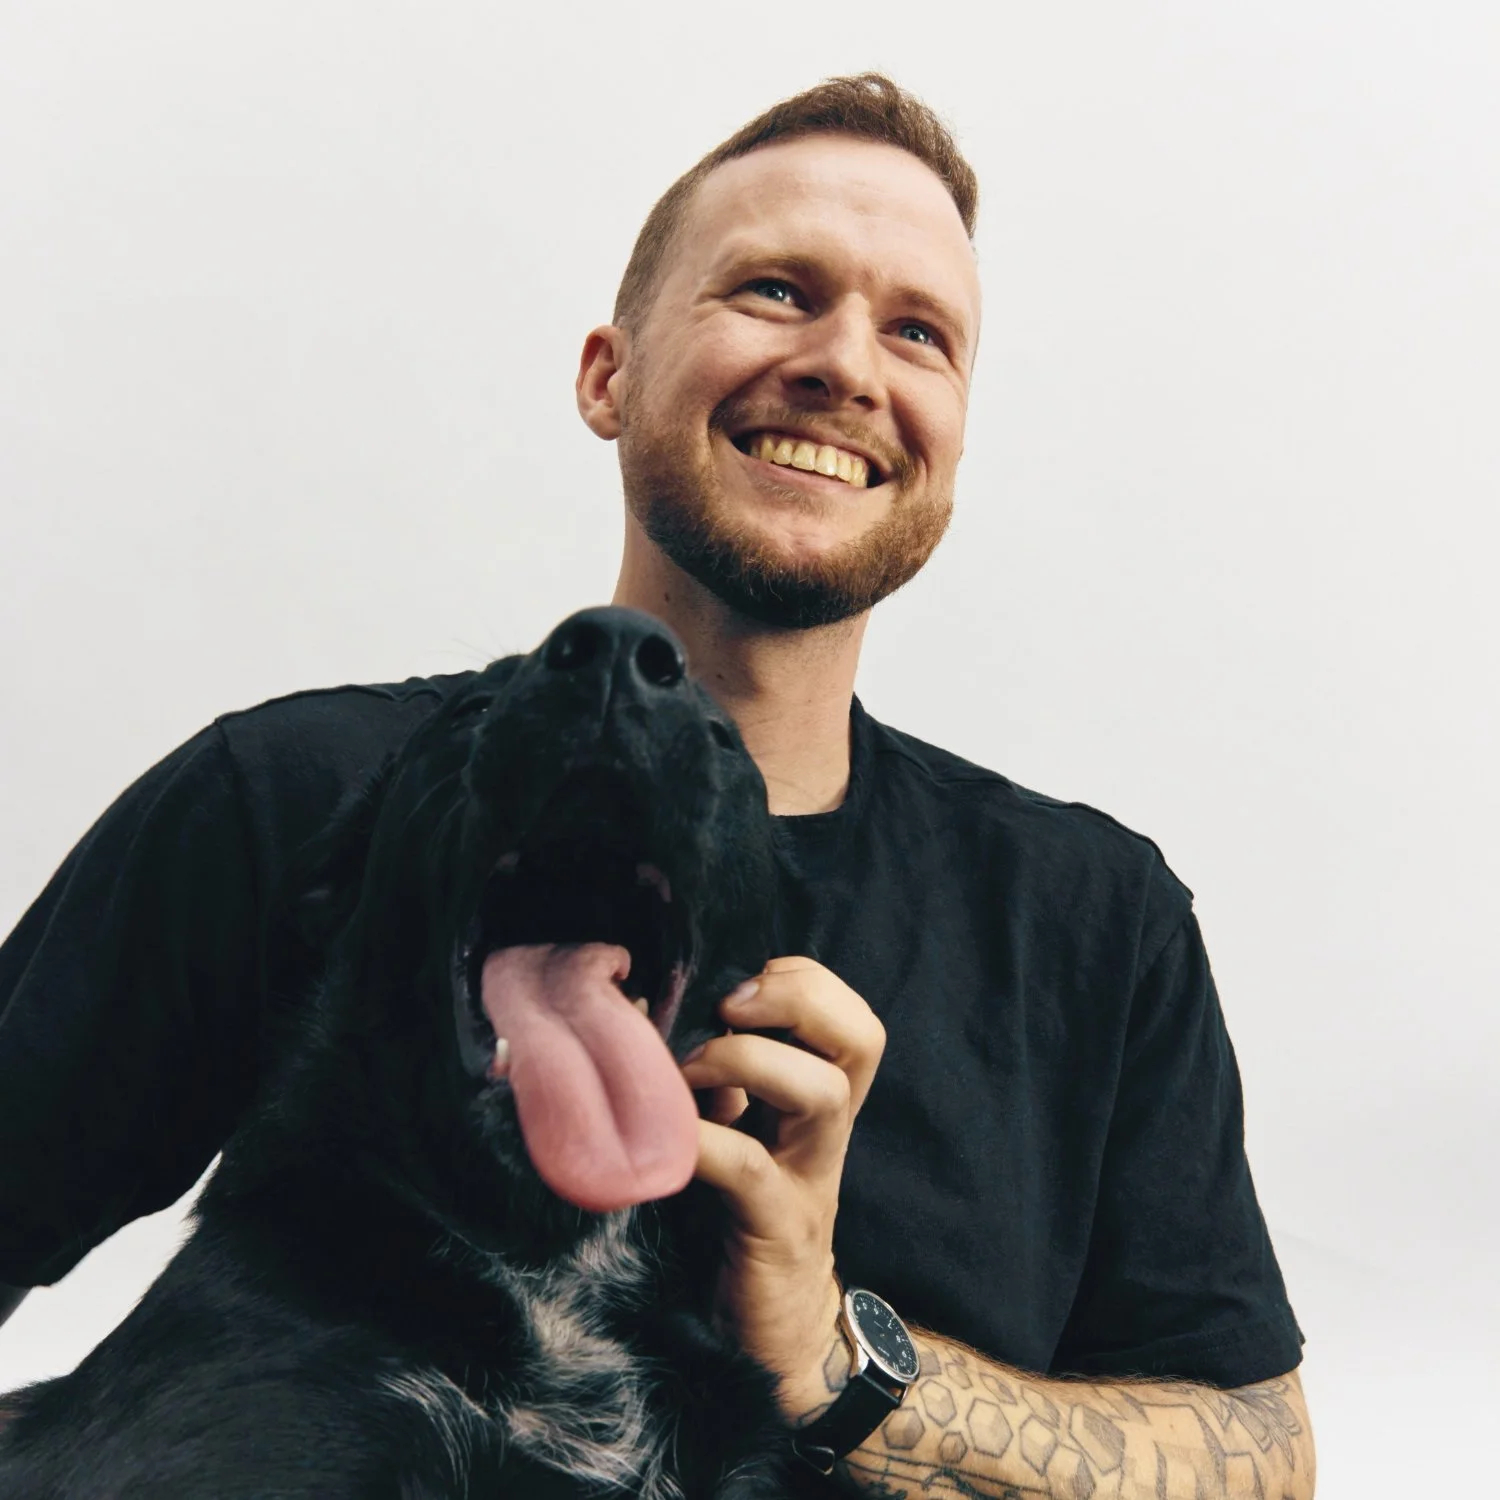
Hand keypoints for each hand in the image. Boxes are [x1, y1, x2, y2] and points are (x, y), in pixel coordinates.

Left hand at [680, 956, 885, 1420]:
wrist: (768, 1336)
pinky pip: (750, 1167)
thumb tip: (639, 1010)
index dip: (804, 982)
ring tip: (689, 1071)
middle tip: (732, 1004)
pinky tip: (666, 1138)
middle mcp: (825, 1132)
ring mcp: (808, 1178)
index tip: (739, 982)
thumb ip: (710, 1083)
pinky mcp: (776, 1227)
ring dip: (749, 1061)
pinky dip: (702, 1138)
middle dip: (802, 1000)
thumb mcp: (729, 1135)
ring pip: (823, 1092)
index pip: (848, 1019)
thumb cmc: (736, 1222)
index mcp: (817, 1102)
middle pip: (861, 1041)